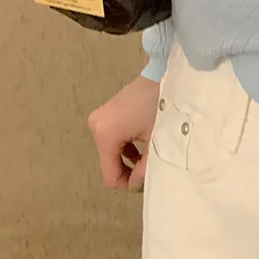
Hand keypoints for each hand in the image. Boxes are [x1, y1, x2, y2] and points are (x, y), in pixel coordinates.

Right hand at [88, 75, 159, 192]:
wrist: (162, 73)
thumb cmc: (160, 106)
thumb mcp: (155, 143)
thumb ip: (145, 171)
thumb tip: (136, 185)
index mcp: (105, 135)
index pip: (110, 176)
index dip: (127, 184)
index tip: (145, 181)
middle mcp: (96, 127)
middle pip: (109, 164)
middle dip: (128, 171)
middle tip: (149, 169)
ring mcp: (99, 119)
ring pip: (111, 153)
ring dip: (128, 160)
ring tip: (147, 157)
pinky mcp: (106, 113)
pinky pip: (112, 140)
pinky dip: (126, 148)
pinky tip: (141, 146)